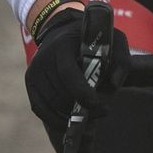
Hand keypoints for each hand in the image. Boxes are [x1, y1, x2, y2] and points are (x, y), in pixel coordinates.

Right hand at [24, 8, 130, 127]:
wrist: (62, 30)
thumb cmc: (91, 38)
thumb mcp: (113, 39)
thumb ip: (121, 59)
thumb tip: (114, 85)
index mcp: (62, 45)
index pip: (68, 73)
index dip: (82, 93)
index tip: (98, 104)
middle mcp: (44, 58)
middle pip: (60, 93)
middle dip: (81, 108)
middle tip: (103, 111)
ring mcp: (34, 71)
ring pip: (51, 104)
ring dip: (71, 116)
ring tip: (92, 117)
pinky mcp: (30, 83)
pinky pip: (40, 109)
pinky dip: (55, 120)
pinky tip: (72, 122)